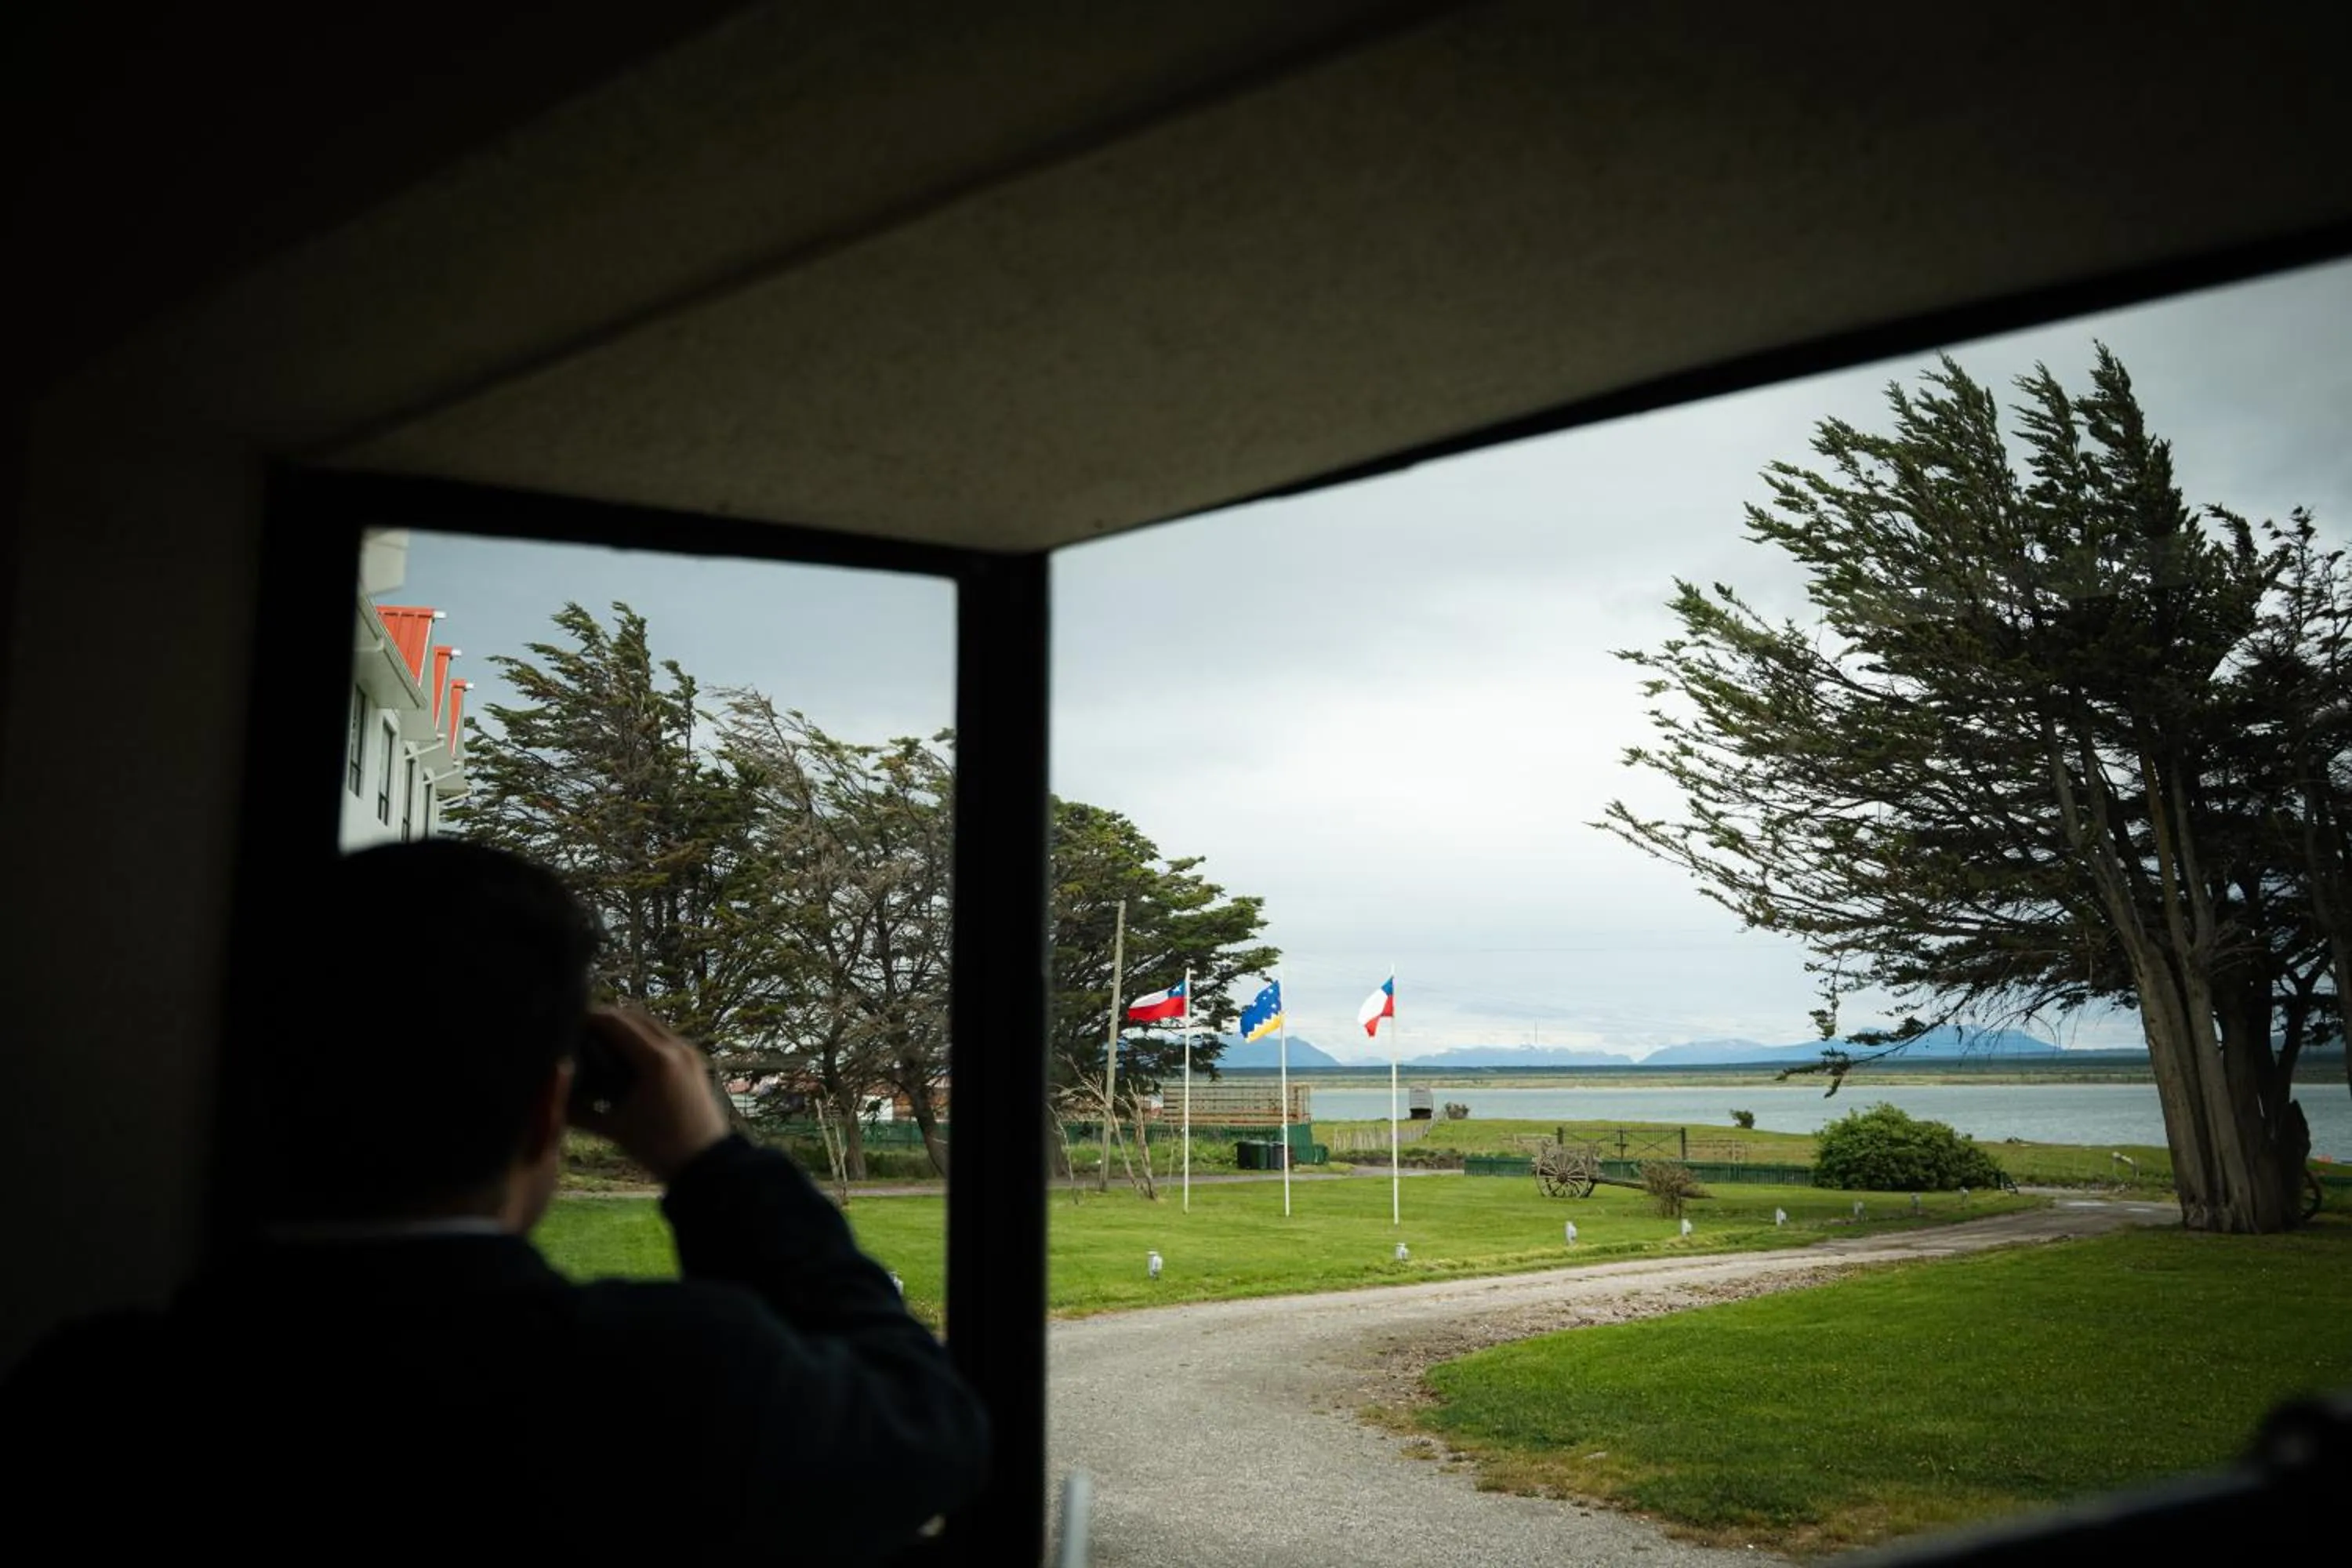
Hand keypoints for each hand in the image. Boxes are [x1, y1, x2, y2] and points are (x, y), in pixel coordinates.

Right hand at [571, 1006, 731, 1182]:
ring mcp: (688, 1053)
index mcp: (656, 1060)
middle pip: (632, 1016)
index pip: (614, 1022)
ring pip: (649, 1024)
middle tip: (577, 1030)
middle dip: (604, 1019)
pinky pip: (663, 1037)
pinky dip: (641, 1037)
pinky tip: (622, 1054)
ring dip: (623, 1026)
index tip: (566, 1022)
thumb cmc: (659, 1149)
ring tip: (596, 1040)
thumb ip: (578, 1111)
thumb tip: (548, 1096)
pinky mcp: (695, 1061)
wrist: (708, 1164)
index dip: (588, 1018)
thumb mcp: (614, 1129)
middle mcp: (676, 1048)